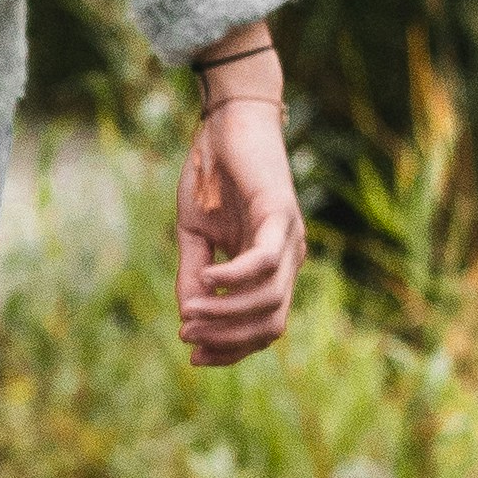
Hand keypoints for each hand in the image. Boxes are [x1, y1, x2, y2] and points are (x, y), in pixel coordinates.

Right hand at [175, 65, 303, 369]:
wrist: (225, 121)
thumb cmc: (211, 176)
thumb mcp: (193, 235)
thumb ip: (193, 276)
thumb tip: (188, 320)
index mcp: (271, 268)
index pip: (262, 327)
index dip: (231, 349)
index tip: (194, 356)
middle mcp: (289, 258)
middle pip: (270, 323)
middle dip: (228, 340)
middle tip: (188, 338)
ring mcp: (289, 237)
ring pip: (269, 300)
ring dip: (226, 314)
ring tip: (190, 313)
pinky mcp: (281, 212)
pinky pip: (265, 262)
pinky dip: (235, 277)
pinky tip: (206, 277)